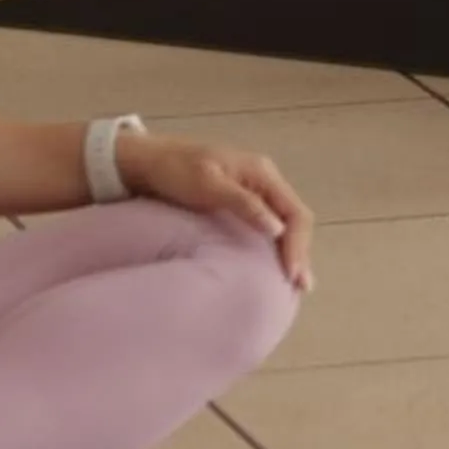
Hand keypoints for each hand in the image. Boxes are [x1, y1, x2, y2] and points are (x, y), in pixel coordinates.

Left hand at [120, 130, 315, 288]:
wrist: (146, 161)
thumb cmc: (175, 170)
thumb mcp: (208, 185)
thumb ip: (244, 204)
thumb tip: (278, 230)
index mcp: (263, 173)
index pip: (295, 213)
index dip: (297, 245)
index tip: (290, 275)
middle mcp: (266, 180)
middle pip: (296, 219)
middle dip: (300, 252)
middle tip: (301, 287)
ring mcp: (255, 190)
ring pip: (286, 223)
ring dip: (292, 251)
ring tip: (294, 284)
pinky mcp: (243, 201)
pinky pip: (271, 224)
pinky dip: (278, 246)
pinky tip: (275, 265)